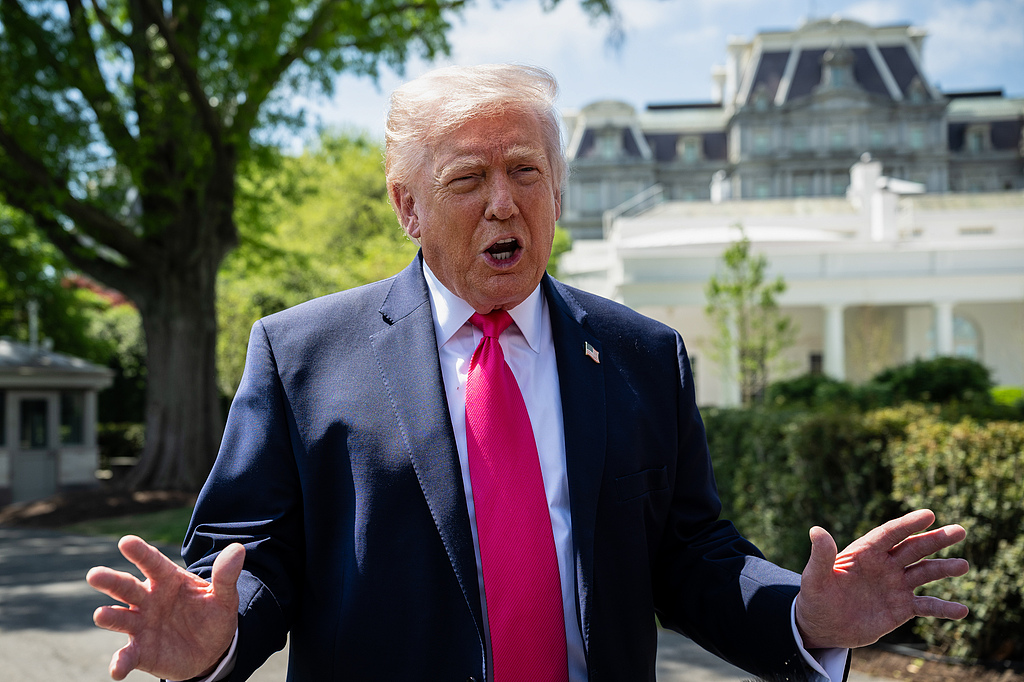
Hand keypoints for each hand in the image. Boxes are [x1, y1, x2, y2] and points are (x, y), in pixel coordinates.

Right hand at [86, 535, 244, 680]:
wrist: (213, 648)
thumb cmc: (212, 614)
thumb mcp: (224, 596)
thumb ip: (226, 575)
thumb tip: (238, 549)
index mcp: (168, 580)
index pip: (153, 563)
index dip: (140, 552)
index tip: (126, 541)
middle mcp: (148, 600)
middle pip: (127, 588)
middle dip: (111, 581)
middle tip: (94, 574)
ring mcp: (141, 625)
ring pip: (120, 618)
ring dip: (109, 616)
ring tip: (101, 615)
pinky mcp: (140, 651)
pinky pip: (127, 656)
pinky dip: (120, 662)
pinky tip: (117, 669)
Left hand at [794, 509, 968, 649]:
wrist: (823, 626)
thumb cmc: (816, 598)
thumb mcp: (815, 578)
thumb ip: (821, 556)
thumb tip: (816, 530)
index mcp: (865, 553)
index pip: (889, 534)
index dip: (908, 524)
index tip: (928, 514)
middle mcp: (884, 565)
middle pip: (913, 548)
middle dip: (936, 539)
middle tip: (960, 531)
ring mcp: (895, 585)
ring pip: (924, 573)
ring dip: (944, 569)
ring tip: (962, 565)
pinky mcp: (901, 608)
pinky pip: (926, 606)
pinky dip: (944, 608)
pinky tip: (962, 611)